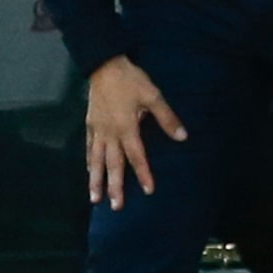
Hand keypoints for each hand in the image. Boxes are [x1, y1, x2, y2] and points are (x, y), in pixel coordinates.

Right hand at [84, 56, 185, 211]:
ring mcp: (98, 131)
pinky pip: (89, 148)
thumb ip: (167, 118)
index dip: (143, 173)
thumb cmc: (130, 80)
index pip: (137, 156)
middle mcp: (111, 134)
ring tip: (95, 199)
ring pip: (97, 161)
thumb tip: (183, 137)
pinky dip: (89, 162)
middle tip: (116, 206)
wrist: (103, 65)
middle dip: (114, 186)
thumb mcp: (153, 95)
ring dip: (96, 180)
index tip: (148, 190)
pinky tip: (89, 172)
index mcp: (127, 128)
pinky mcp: (90, 125)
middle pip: (113, 165)